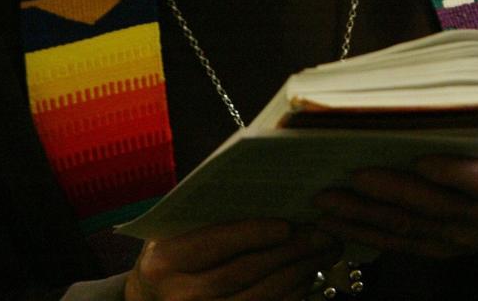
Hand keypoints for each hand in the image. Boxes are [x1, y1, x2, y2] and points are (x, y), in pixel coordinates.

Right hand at [125, 219, 341, 300]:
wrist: (152, 300)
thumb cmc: (172, 252)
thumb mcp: (176, 229)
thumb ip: (209, 212)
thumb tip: (267, 187)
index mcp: (164, 262)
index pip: (215, 245)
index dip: (253, 234)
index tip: (287, 224)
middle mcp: (181, 296)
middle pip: (245, 273)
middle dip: (290, 252)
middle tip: (323, 233)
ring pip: (261, 297)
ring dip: (299, 273)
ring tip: (325, 250)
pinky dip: (292, 294)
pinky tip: (310, 274)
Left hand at [312, 99, 477, 288]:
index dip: (453, 175)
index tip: (423, 160)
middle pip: (431, 208)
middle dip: (391, 192)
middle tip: (355, 173)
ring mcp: (453, 238)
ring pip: (405, 229)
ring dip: (364, 215)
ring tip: (326, 199)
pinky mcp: (434, 247)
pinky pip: (395, 244)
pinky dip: (361, 233)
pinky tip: (329, 221)